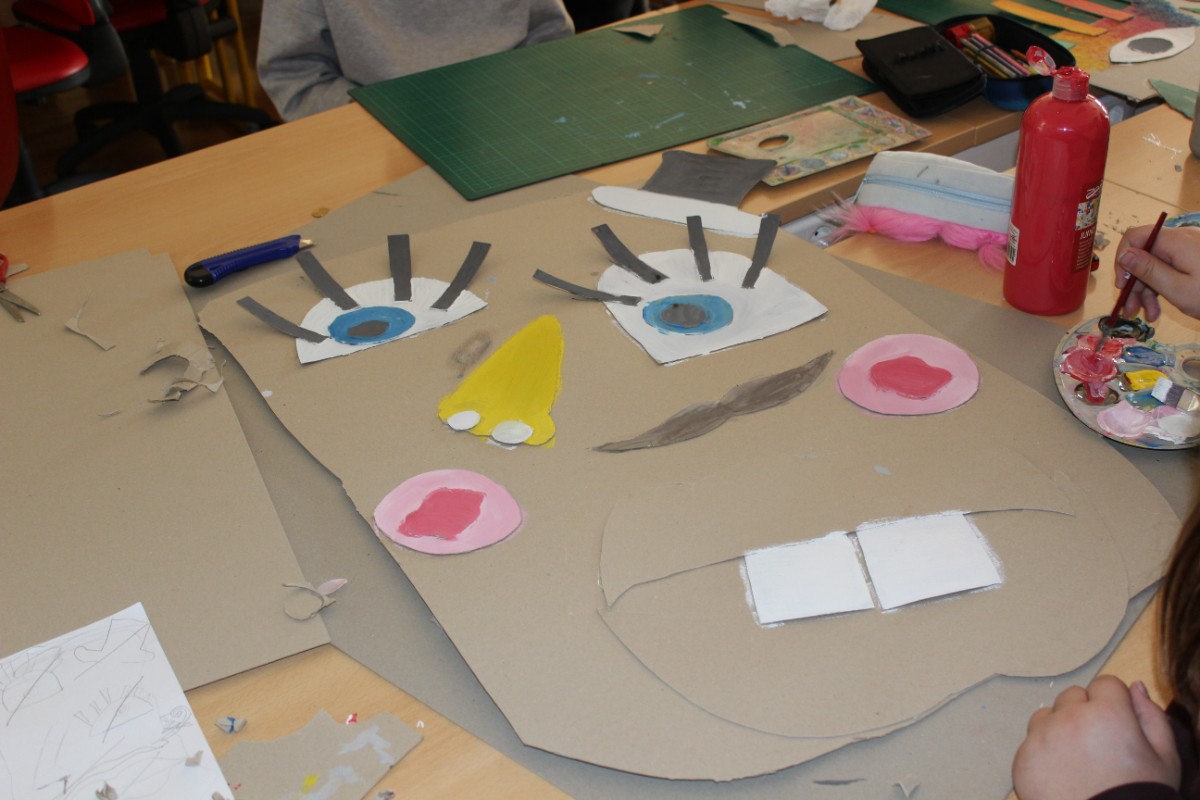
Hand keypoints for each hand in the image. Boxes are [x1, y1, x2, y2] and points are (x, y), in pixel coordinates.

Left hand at [1012, 675, 1180, 799]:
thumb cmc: (1141, 794)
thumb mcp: (1164, 757)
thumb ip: (1150, 715)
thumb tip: (1134, 686)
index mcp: (1107, 713)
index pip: (1105, 683)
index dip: (1114, 703)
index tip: (1117, 725)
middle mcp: (1068, 718)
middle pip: (1073, 696)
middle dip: (1085, 712)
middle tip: (1098, 745)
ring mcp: (1041, 738)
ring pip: (1047, 716)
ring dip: (1059, 728)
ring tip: (1077, 759)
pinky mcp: (1022, 759)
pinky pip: (1030, 742)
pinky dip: (1042, 753)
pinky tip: (1061, 774)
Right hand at [1115, 224, 1199, 321]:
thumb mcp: (1178, 289)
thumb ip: (1149, 271)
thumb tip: (1124, 255)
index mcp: (1176, 242)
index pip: (1135, 236)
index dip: (1122, 259)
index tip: (1122, 285)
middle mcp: (1182, 239)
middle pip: (1145, 255)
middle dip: (1135, 282)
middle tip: (1131, 310)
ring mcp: (1190, 248)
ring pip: (1156, 264)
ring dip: (1147, 290)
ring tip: (1148, 316)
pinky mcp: (1196, 258)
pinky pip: (1170, 268)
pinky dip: (1162, 287)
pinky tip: (1159, 309)